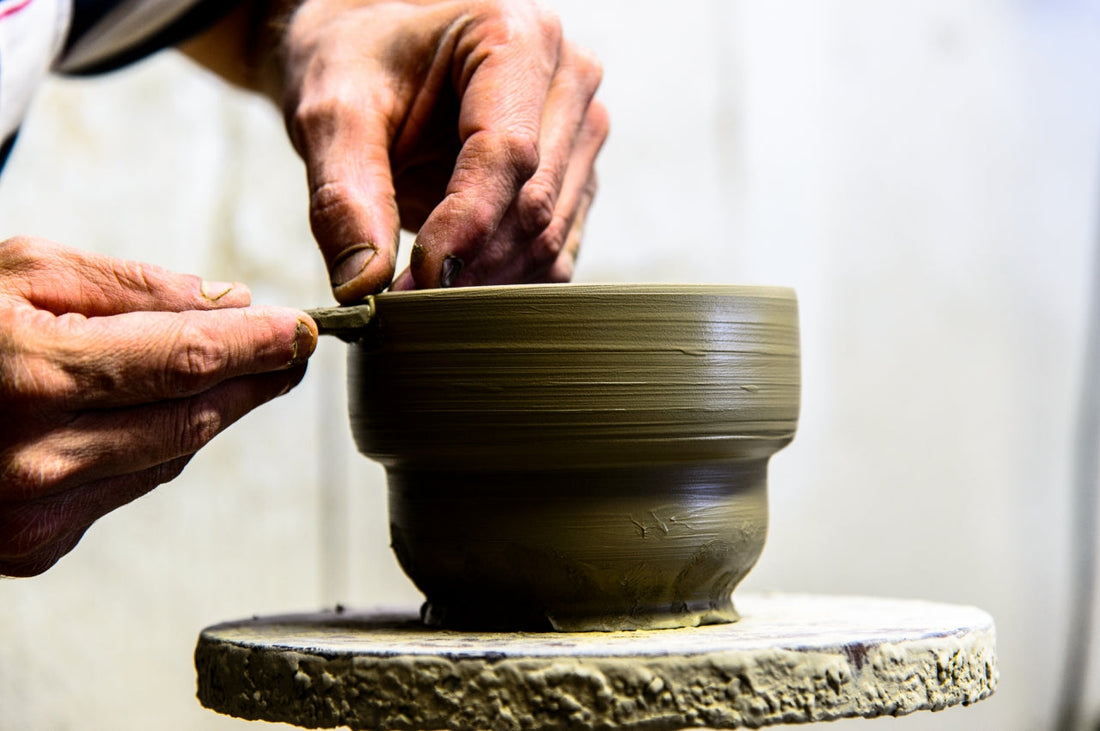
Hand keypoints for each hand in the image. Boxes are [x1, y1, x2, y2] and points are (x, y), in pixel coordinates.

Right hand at [0, 237, 316, 575]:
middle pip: (193, 416)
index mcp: (31, 374)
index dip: (258, 345)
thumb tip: (227, 302)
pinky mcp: (37, 545)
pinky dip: (155, 446)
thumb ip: (130, 287)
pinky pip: (131, 485)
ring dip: (210, 412)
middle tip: (289, 351)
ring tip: (232, 371)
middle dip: (252, 380)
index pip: (186, 359)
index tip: (302, 330)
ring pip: (170, 455)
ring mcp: (35, 514)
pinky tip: (150, 413)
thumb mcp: (19, 271)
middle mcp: (36, 458)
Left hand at [278, 0, 608, 299]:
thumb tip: (364, 285)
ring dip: (486, 278)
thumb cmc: (356, 66)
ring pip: (551, 235)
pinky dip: (504, 279)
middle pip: (535, 201)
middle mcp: (567, 77)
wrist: (372, 58)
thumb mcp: (330, 112)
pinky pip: (556, 251)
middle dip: (470, 262)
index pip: (508, 151)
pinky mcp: (576, 177)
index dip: (466, 225)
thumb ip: (343, 194)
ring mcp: (580, 130)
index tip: (416, 280)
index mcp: (516, 34)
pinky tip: (454, 279)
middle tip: (404, 299)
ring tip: (419, 289)